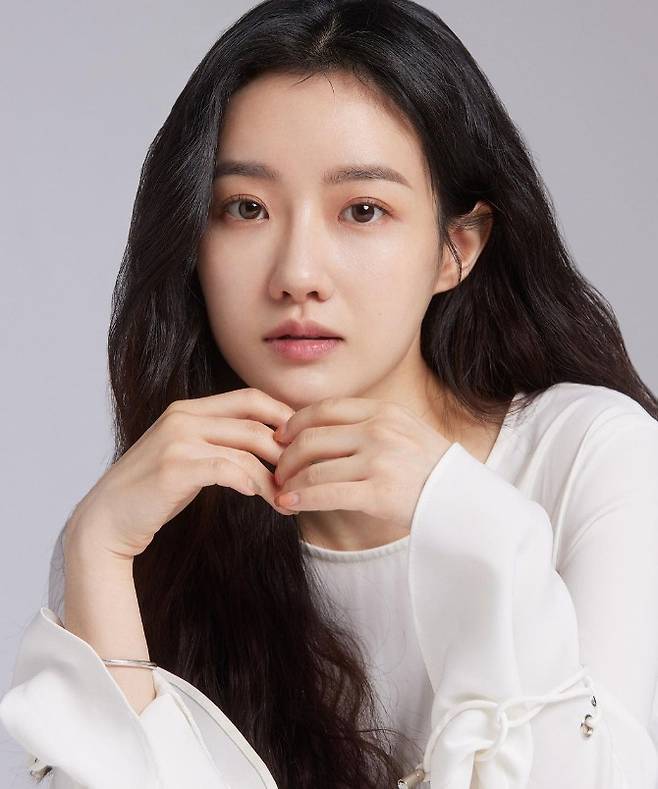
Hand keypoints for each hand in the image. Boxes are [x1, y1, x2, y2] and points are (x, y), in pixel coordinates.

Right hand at [65, 388, 298, 559]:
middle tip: (301, 476)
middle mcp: (183, 417)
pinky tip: (258, 497)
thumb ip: (219, 442)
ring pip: (246, 450)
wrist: (108, 519)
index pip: (250, 397)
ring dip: (272, 478)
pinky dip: (249, 483)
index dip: (283, 417)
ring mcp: (177, 440)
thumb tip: (267, 442)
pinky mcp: (174, 468)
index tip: (300, 444)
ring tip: (284, 499)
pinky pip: (226, 469)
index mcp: (189, 408)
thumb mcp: (188, 455)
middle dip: (285, 451)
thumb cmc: (154, 491)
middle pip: (255, 423)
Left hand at [272, 397, 452, 531]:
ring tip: (283, 491)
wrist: (465, 500)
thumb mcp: (405, 431)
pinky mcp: (378, 492)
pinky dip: (301, 499)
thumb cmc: (431, 470)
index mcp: (383, 411)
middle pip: (312, 437)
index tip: (281, 437)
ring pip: (314, 468)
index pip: (324, 409)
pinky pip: (326, 493)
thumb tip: (322, 428)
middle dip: (286, 456)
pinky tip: (289, 504)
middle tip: (278, 470)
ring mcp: (379, 460)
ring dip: (290, 482)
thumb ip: (369, 424)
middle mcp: (379, 431)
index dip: (295, 423)